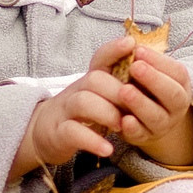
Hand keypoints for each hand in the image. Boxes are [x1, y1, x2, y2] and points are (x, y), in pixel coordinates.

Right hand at [10, 35, 192, 176]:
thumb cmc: (84, 112)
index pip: (101, 58)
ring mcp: (66, 110)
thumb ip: (121, 81)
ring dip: (107, 113)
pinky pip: (73, 132)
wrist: (49, 132)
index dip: (114, 50)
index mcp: (91, 79)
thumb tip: (143, 61)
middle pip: (95, 79)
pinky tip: (108, 148)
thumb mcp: (102, 94)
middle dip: (118, 92)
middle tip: (133, 106)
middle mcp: (77, 89)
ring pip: (83, 102)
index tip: (131, 44)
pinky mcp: (59, 133)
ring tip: (121, 125)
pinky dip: (93, 141)